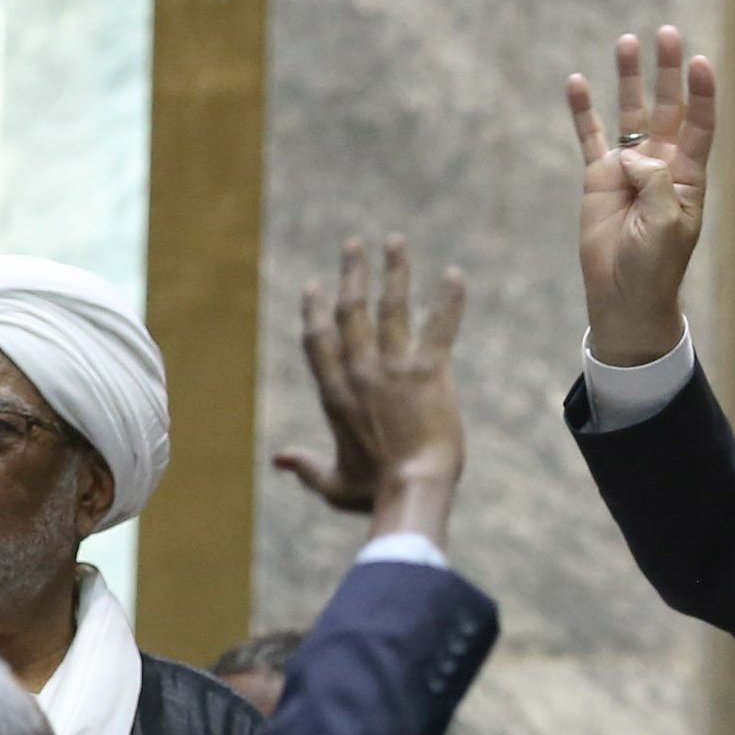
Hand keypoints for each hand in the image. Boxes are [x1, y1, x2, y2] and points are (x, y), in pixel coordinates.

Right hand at [273, 234, 466, 545]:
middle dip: (351, 273)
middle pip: (349, 310)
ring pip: (390, 306)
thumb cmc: (375, 493)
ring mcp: (392, 368)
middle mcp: (359, 371)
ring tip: (395, 240)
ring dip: (393, 270)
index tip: (315, 285)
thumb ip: (306, 468)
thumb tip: (280, 460)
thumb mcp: (334, 483)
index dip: (314, 309)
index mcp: (334, 394)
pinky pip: (439, 326)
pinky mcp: (429, 371)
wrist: (412, 489)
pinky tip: (455, 274)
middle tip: (354, 244)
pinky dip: (449, 299)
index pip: (318, 340)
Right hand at [567, 25, 716, 366]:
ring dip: (629, 78)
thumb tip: (633, 155)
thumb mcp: (665, 224)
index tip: (700, 62)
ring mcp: (629, 167)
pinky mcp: (598, 177)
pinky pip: (590, 137)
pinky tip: (577, 82)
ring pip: (629, 113)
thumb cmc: (655, 264)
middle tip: (668, 33)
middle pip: (666, 107)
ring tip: (628, 41)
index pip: (699, 125)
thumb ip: (655, 183)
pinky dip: (583, 111)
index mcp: (688, 176)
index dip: (702, 94)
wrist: (625, 294)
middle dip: (667, 71)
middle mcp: (661, 164)